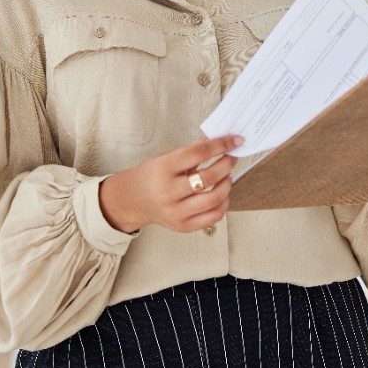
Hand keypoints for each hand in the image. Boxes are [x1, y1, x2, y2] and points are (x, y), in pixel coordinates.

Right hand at [99, 134, 242, 233]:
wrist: (132, 200)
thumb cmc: (152, 175)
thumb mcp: (167, 156)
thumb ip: (193, 151)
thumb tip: (222, 142)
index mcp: (163, 168)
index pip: (199, 153)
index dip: (221, 145)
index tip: (235, 141)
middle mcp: (168, 192)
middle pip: (209, 177)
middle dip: (227, 165)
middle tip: (231, 158)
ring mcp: (175, 212)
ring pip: (214, 199)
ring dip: (227, 184)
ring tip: (226, 176)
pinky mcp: (183, 226)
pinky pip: (213, 216)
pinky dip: (223, 203)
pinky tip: (222, 194)